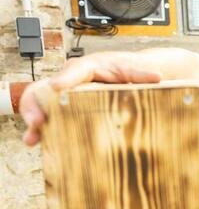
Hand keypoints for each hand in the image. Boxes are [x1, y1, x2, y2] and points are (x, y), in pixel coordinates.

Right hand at [19, 56, 160, 145]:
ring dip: (34, 118)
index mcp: (87, 67)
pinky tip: (36, 141)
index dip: (65, 79)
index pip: (73, 71)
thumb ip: (141, 74)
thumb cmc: (126, 70)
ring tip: (32, 137)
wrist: (126, 74)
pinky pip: (47, 115)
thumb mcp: (133, 71)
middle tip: (37, 121)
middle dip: (38, 104)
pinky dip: (40, 128)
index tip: (57, 88)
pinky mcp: (64, 106)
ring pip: (40, 102)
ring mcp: (64, 93)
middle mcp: (70, 78)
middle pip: (46, 88)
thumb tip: (157, 77)